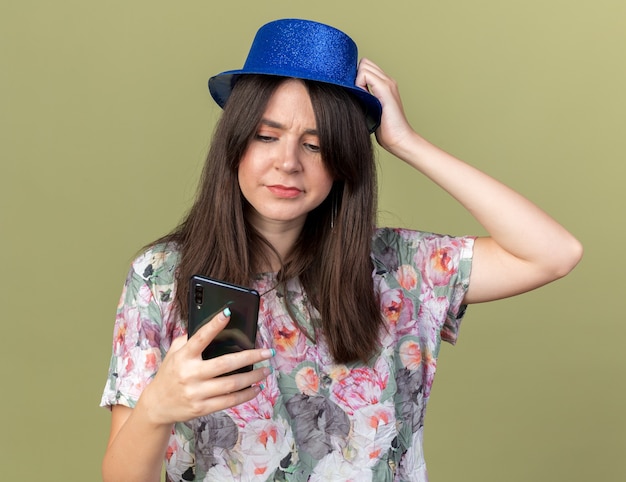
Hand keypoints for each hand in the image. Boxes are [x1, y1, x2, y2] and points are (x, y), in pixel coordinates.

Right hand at [137, 308, 273, 426]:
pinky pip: (229, 401)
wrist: (157, 405)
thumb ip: (190, 339)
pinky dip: (246, 394)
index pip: (200, 338)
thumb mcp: (174, 353)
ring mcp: (196, 393)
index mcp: (183, 357)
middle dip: (251, 357)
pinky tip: (257, 387)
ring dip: (253, 377)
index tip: (228, 313)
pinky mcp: (202, 408)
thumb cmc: (171, 373)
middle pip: (226, 364)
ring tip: (267, 369)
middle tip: (268, 352)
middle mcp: (190, 374)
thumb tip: (215, 326)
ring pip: (232, 385)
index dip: (213, 325)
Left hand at [355, 58, 415, 154]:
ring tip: (360, 98)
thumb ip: (363, 98)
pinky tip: (362, 99)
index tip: (355, 93)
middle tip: (356, 95)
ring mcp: (388, 83)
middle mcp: (388, 80)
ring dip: (356, 80)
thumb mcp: (370, 110)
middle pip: (364, 62)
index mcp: (385, 84)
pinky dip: (358, 84)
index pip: (366, 66)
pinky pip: (365, 74)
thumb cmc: (385, 130)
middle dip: (355, 76)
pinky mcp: (385, 89)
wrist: (399, 139)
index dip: (356, 76)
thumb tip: (346, 93)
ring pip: (363, 65)